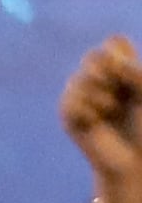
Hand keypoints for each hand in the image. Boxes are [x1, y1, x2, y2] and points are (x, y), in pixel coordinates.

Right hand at [65, 35, 141, 202]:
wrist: (135, 160)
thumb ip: (135, 71)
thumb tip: (111, 60)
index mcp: (122, 69)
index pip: (114, 43)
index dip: (122, 54)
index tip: (134, 75)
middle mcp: (99, 78)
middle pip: (94, 55)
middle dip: (111, 74)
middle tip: (123, 97)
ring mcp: (81, 95)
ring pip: (81, 78)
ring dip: (104, 97)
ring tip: (112, 113)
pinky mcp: (68, 114)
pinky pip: (72, 100)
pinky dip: (90, 112)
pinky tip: (96, 123)